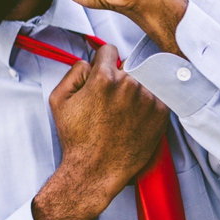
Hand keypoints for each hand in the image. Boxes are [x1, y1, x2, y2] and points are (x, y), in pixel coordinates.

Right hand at [32, 45, 169, 219]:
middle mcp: (129, 84)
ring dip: (133, 91)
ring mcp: (148, 98)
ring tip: (120, 114)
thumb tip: (89, 63)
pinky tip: (133, 119)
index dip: (101, 60)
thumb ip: (73, 73)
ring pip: (142, 81)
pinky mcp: (161, 113)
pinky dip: (146, 104)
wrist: (96, 169)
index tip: (101, 71)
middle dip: (117, 78)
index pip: (109, 51)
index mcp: (104, 78)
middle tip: (108, 102)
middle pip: (126, 67)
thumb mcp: (58, 100)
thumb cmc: (77, 138)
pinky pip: (156, 96)